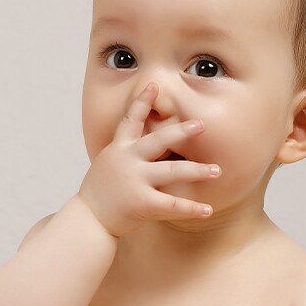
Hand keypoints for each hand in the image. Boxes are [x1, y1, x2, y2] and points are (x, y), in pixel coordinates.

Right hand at [78, 82, 220, 237]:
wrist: (87, 220)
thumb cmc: (100, 193)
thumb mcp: (109, 165)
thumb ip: (127, 153)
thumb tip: (146, 141)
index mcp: (119, 149)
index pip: (130, 121)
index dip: (142, 102)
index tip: (154, 85)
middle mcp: (127, 161)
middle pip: (158, 141)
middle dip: (181, 132)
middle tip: (202, 124)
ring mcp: (135, 181)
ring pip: (172, 172)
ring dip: (197, 171)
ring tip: (217, 170)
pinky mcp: (141, 203)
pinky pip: (171, 205)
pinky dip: (191, 208)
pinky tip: (207, 210)